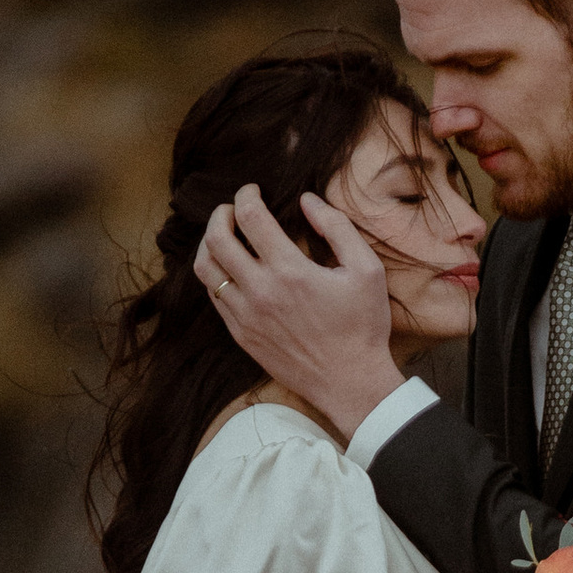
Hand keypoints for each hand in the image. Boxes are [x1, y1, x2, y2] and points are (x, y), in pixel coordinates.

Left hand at [194, 186, 400, 438]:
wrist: (350, 382)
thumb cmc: (362, 326)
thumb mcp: (366, 269)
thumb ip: (337, 227)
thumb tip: (307, 201)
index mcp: (290, 271)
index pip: (249, 217)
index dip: (246, 195)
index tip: (253, 191)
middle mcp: (260, 291)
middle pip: (216, 239)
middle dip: (220, 214)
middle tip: (232, 209)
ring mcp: (246, 315)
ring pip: (206, 269)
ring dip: (209, 244)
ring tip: (224, 236)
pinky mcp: (241, 334)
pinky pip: (215, 297)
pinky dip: (216, 275)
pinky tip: (232, 269)